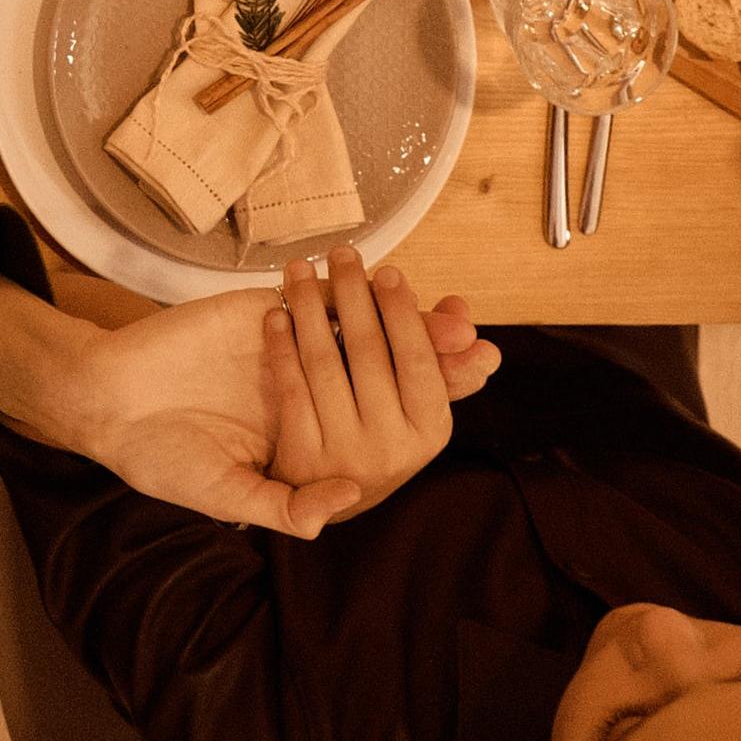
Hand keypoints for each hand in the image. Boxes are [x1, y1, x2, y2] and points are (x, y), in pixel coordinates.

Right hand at [32, 258, 484, 535]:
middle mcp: (314, 394)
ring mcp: (292, 351)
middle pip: (389, 367)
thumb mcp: (223, 493)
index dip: (431, 397)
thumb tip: (342, 505)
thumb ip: (280, 504)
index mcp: (313, 441)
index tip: (475, 378)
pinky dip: (345, 288)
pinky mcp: (265, 315)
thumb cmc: (164, 458)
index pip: (385, 419)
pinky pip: (315, 298)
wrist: (107, 400)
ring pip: (362, 327)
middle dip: (437, 353)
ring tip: (452, 313)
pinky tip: (382, 279)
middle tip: (479, 345)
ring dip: (407, 315)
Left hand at [253, 250, 476, 527]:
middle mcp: (392, 449)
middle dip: (356, 295)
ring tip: (300, 268)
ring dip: (311, 307)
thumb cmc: (369, 427)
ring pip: (326, 363)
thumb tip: (463, 316)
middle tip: (343, 253)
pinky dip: (282, 346)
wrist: (306, 488)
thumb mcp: (408, 399)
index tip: (388, 272)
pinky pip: (292, 387)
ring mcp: (345, 458)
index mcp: (428, 431)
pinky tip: (277, 314)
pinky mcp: (301, 460)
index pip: (421, 361)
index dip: (404, 314)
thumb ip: (433, 355)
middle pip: (370, 354)